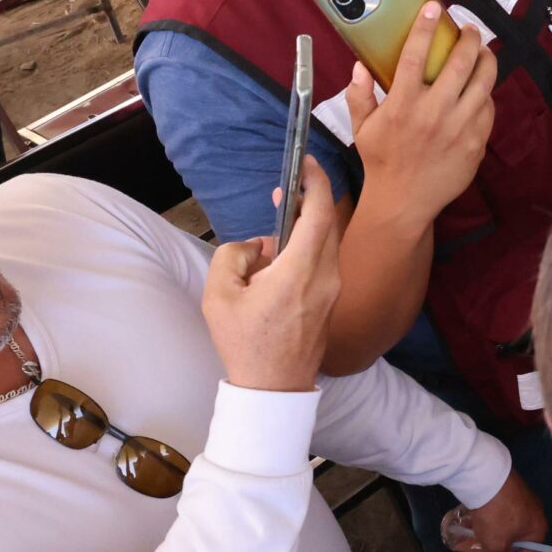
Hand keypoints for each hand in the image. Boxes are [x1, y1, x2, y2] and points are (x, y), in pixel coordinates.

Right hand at [202, 158, 341, 392]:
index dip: (316, 181)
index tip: (307, 161)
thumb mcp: (219, 296)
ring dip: (304, 230)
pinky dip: (306, 251)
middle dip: (309, 201)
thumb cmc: (246, 345)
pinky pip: (323, 263)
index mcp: (301, 270)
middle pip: (327, 224)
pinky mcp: (330, 302)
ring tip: (271, 238)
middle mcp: (326, 276)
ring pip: (325, 244)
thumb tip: (256, 246)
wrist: (273, 390)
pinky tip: (278, 265)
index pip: (320, 212)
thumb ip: (233, 255)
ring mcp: (333, 290)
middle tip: (285, 193)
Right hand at [343, 6, 496, 221]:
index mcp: (403, 105)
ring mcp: (459, 128)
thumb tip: (361, 65)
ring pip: (483, 82)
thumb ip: (360, 95)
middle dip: (468, 38)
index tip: (433, 8)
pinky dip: (486, 94)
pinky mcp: (476, 142)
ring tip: (483, 52)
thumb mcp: (362, 128)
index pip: (415, 56)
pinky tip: (480, 89)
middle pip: (460, 62)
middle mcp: (434, 112)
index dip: (425, 28)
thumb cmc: (382, 161)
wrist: (404, 202)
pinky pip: (488, 109)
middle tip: (469, 30)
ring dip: (486, 60)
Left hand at [448, 470, 548, 551]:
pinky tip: (473, 526)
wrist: (487, 476)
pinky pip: (501, 518)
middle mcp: (534, 517)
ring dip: (489, 541)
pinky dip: (488, 526)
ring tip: (471, 542)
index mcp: (538, 531)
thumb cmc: (497, 515)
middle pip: (516, 547)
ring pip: (506, 532)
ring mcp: (522, 503)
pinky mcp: (510, 494)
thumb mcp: (494, 545)